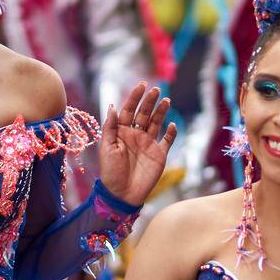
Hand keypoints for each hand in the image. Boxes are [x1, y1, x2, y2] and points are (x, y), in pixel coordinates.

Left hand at [99, 83, 176, 206]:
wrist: (123, 194)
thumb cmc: (111, 171)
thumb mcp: (107, 147)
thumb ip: (110, 127)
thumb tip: (113, 105)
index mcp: (121, 132)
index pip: (129, 110)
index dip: (135, 97)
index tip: (142, 85)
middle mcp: (135, 135)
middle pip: (144, 114)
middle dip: (149, 101)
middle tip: (156, 90)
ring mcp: (148, 144)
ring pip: (156, 123)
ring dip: (161, 112)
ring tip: (166, 100)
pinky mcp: (159, 155)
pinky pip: (167, 140)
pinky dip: (171, 132)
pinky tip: (172, 124)